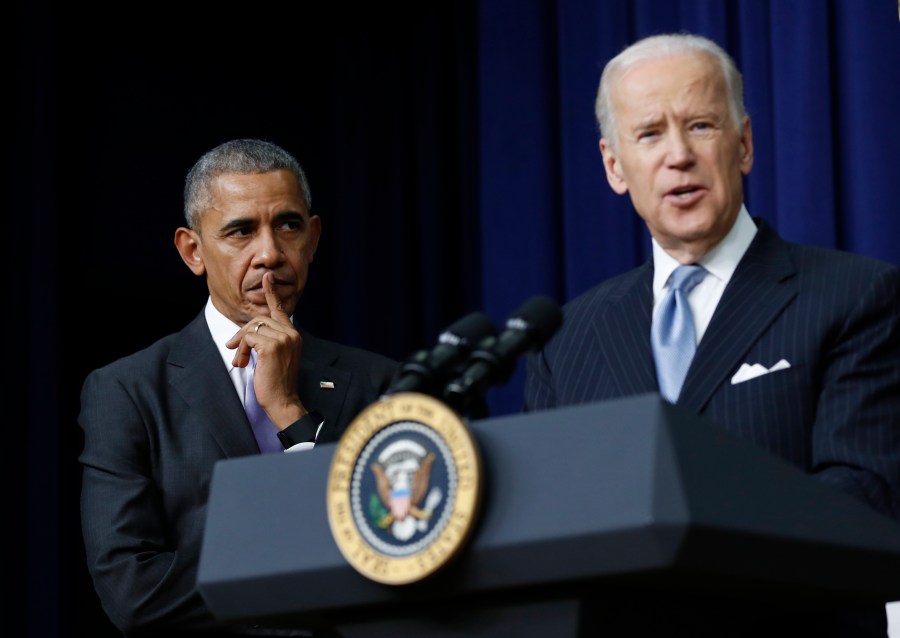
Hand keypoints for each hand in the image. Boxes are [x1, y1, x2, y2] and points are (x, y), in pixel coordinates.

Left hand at [226, 272, 306, 427]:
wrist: (283, 400)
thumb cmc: (277, 382)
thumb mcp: (274, 357)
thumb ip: (267, 340)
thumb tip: (246, 333)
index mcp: (293, 335)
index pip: (280, 310)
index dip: (271, 293)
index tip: (267, 277)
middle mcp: (291, 333)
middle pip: (259, 319)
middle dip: (242, 334)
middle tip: (234, 350)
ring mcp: (283, 339)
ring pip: (252, 328)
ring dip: (241, 344)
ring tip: (240, 360)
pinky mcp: (272, 346)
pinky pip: (248, 337)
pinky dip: (242, 349)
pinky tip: (244, 362)